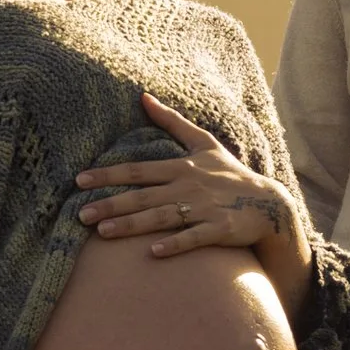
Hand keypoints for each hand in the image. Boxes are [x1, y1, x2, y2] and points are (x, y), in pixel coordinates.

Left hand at [76, 92, 303, 258]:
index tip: (80, 181)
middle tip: (80, 214)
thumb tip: (143, 96)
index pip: (138, 170)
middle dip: (111, 203)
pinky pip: (194, 237)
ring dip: (132, 224)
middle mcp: (189, 186)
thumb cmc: (230, 174)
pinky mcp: (220, 229)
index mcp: (182, 166)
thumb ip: (172, 121)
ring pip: (162, 217)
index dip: (108, 174)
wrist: (269, 203)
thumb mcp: (204, 143)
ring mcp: (204, 208)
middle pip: (144, 195)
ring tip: (103, 232)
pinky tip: (153, 252)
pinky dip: (175, 244)